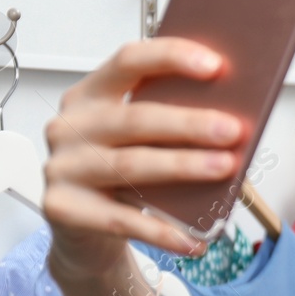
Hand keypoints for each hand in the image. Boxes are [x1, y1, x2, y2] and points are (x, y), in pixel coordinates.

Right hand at [42, 37, 243, 279]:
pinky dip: (162, 231)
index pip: (129, 62)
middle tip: (232, 130)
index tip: (216, 66)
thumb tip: (233, 124)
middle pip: (135, 118)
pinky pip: (121, 220)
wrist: (81, 230)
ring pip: (131, 165)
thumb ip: (172, 124)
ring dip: (183, 166)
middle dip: (189, 123)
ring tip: (225, 169)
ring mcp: (61, 167)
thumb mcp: (141, 141)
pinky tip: (194, 238)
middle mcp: (70, 126)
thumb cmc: (120, 175)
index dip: (171, 58)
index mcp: (90, 95)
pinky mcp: (61, 208)